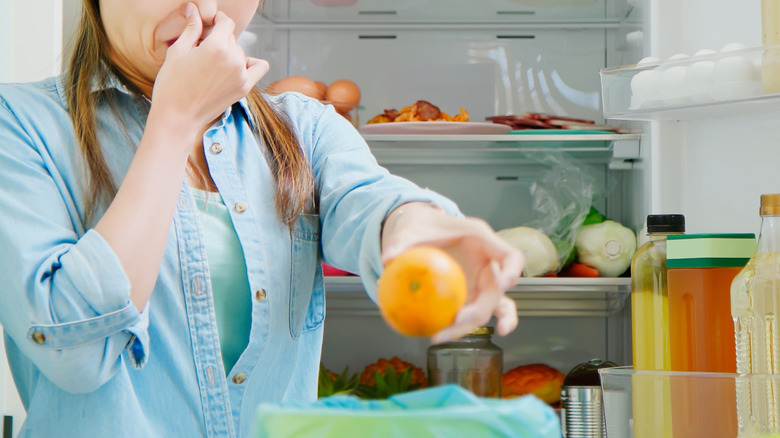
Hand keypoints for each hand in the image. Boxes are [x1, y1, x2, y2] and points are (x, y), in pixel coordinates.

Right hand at [151, 3, 268, 133]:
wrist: (177, 117)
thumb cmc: (171, 85)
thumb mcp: (178, 51)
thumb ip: (191, 29)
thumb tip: (194, 9)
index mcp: (217, 47)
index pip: (225, 22)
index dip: (217, 21)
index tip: (209, 24)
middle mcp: (233, 59)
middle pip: (231, 39)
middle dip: (218, 40)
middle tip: (201, 51)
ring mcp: (241, 75)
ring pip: (240, 53)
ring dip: (229, 54)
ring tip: (211, 64)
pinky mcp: (244, 88)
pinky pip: (259, 67)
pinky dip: (251, 63)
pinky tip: (236, 66)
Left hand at [381, 203, 522, 342]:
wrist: (418, 230)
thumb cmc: (422, 226)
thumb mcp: (411, 229)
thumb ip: (401, 242)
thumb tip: (387, 259)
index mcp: (482, 241)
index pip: (511, 256)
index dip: (512, 271)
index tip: (503, 284)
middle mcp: (487, 263)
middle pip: (496, 291)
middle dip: (481, 309)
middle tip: (458, 319)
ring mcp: (480, 282)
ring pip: (488, 308)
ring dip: (471, 324)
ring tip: (446, 334)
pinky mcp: (470, 295)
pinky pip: (476, 314)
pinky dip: (468, 327)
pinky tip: (449, 335)